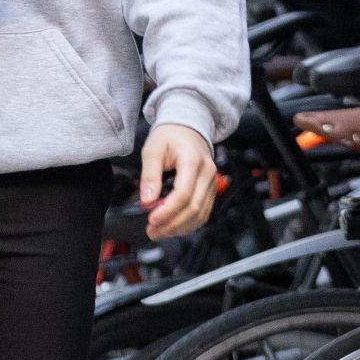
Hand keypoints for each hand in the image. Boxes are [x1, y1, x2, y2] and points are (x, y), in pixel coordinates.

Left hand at [138, 123, 222, 239]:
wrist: (187, 128)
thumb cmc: (170, 136)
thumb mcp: (152, 149)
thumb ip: (149, 175)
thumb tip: (147, 200)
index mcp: (193, 161)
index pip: (184, 194)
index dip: (167, 211)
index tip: (151, 219)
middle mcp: (207, 173)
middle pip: (194, 208)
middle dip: (172, 224)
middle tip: (152, 231)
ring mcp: (212, 182)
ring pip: (201, 214)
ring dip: (180, 228)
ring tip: (160, 232)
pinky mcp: (210, 190)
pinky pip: (203, 212)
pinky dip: (188, 224)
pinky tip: (173, 227)